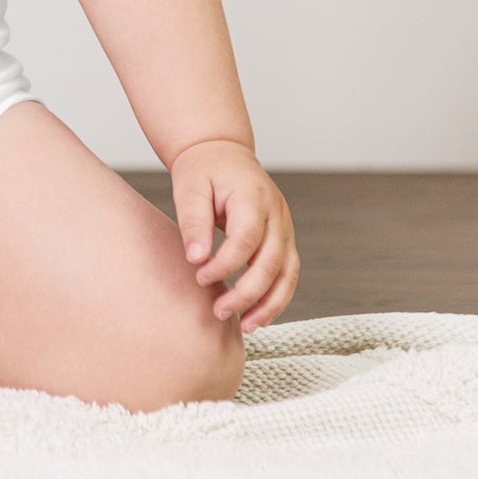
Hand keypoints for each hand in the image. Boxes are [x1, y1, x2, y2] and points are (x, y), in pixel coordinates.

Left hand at [170, 138, 298, 333]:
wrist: (222, 152)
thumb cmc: (203, 169)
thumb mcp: (190, 187)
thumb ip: (194, 222)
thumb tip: (196, 260)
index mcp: (253, 196)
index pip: (246, 239)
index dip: (225, 264)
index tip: (199, 277)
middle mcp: (277, 213)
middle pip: (271, 261)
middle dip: (247, 292)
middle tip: (219, 311)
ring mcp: (285, 227)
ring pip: (288, 273)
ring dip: (269, 304)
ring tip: (246, 327)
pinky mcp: (284, 239)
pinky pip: (287, 273)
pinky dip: (276, 297)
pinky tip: (257, 317)